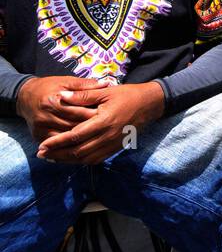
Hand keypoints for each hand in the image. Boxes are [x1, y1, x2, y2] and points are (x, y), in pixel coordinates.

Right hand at [16, 75, 114, 141]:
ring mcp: (41, 128)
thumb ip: (85, 85)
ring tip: (98, 139)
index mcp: (53, 101)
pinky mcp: (39, 136)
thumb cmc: (49, 87)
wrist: (25, 96)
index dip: (94, 114)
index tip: (108, 116)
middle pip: (73, 126)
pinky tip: (83, 146)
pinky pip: (57, 145)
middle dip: (90, 129)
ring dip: (81, 140)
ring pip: (66, 138)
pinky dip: (70, 146)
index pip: (78, 111)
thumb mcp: (66, 81)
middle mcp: (46, 116)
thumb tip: (106, 84)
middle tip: (106, 130)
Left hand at [35, 82, 165, 165]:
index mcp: (103, 121)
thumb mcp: (105, 91)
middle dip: (58, 155)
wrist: (150, 104)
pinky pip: (97, 159)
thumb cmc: (127, 95)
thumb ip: (83, 95)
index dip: (57, 142)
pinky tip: (72, 159)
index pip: (75, 136)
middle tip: (42, 155)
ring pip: (86, 158)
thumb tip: (61, 97)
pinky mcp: (116, 148)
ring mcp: (112, 144)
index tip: (42, 145)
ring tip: (53, 159)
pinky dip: (82, 161)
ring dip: (68, 160)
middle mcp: (107, 136)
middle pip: (78, 152)